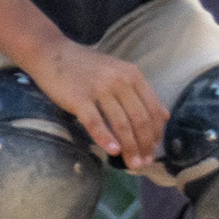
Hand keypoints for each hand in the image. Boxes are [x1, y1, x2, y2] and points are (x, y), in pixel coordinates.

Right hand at [32, 45, 166, 167]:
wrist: (53, 53)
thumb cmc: (88, 67)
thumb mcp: (120, 73)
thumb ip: (142, 93)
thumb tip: (166, 116)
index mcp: (133, 75)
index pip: (152, 108)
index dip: (155, 132)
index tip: (154, 149)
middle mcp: (120, 80)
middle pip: (139, 118)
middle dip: (144, 144)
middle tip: (145, 163)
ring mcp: (99, 89)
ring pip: (121, 123)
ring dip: (129, 147)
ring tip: (132, 164)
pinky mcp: (79, 98)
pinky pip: (95, 122)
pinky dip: (106, 138)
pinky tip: (113, 152)